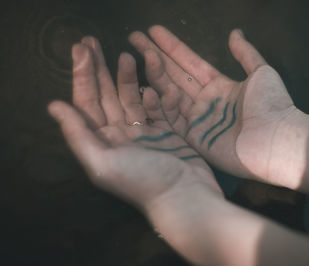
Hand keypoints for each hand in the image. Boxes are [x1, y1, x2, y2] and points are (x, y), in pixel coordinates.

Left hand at [48, 37, 221, 211]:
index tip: (82, 49)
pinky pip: (156, 108)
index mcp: (102, 142)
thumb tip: (54, 106)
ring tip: (127, 54)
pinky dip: (153, 95)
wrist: (186, 197)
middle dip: (99, 69)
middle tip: (93, 41)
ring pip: (131, 98)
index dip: (82, 75)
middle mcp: (120, 136)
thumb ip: (77, 134)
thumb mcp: (103, 162)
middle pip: (106, 96)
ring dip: (127, 77)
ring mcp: (144, 134)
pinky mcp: (166, 133)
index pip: (87, 103)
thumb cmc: (144, 182)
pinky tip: (150, 84)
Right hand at [129, 26, 300, 183]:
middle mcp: (204, 102)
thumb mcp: (261, 72)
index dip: (172, 47)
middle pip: (174, 75)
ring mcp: (197, 120)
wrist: (277, 140)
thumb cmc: (273, 105)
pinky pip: (171, 119)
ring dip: (153, 75)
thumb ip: (245, 53)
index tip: (154, 31)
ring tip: (134, 56)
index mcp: (219, 86)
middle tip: (134, 38)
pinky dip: (159, 105)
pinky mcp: (193, 139)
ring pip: (169, 94)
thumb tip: (235, 32)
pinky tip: (146, 87)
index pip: (190, 63)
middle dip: (154, 56)